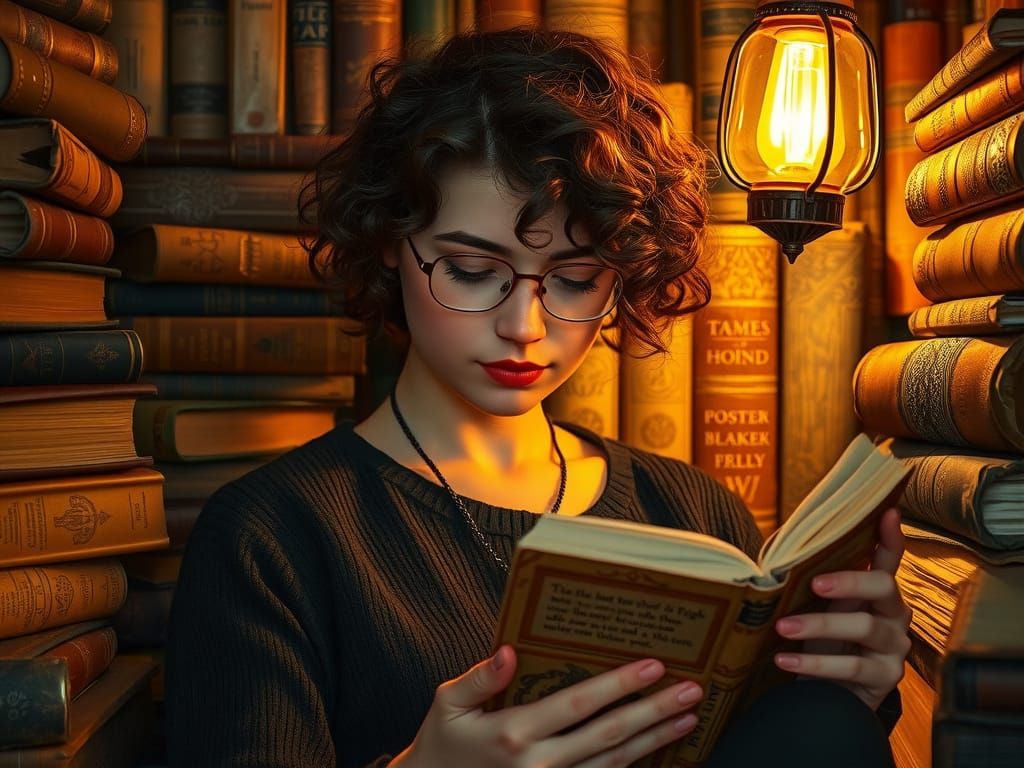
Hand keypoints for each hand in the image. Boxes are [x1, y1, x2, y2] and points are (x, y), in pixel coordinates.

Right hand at [389, 646, 702, 767]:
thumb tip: (508, 650)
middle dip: (652, 711)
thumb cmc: (441, 743)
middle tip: (690, 691)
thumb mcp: (447, 703)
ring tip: (686, 718)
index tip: (653, 666)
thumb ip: (479, 678)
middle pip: (608, 736)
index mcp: (513, 733)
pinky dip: (634, 767)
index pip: (577, 704)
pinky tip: (660, 750)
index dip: (618, 686)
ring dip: (654, 741)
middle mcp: (538, 765)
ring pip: (613, 764)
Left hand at [772, 507, 912, 710]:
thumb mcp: (819, 608)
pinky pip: (852, 666)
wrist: (828, 694)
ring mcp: (895, 646)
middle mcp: (895, 614)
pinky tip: (784, 660)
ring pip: (865, 627)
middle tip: (813, 583)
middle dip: (850, 581)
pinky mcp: (886, 677)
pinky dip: (814, 664)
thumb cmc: (823, 641)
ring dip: (819, 625)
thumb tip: (786, 550)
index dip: (891, 537)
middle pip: (884, 587)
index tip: (889, 512)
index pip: (890, 559)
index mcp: (878, 592)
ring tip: (782, 627)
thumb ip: (817, 581)